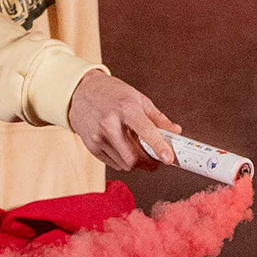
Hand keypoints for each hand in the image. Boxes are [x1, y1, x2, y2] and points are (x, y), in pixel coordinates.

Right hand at [66, 66, 183, 170]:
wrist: (80, 92)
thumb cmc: (111, 93)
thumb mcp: (138, 99)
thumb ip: (158, 118)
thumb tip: (175, 131)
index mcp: (126, 108)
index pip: (145, 131)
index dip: (159, 147)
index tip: (169, 158)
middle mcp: (110, 124)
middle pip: (135, 157)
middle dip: (150, 162)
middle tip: (157, 158)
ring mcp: (98, 137)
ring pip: (125, 164)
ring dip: (137, 162)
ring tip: (138, 149)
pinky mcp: (92, 147)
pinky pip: (114, 164)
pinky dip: (124, 160)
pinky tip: (124, 148)